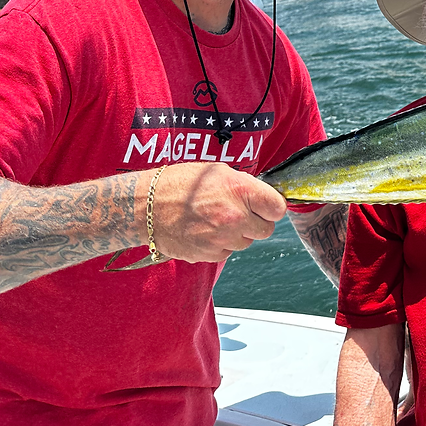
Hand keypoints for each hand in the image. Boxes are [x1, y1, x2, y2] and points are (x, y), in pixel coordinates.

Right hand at [150, 163, 286, 261]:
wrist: (148, 206)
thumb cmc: (182, 183)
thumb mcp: (218, 171)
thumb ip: (244, 186)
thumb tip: (262, 198)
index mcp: (240, 190)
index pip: (277, 208)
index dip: (271, 207)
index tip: (265, 205)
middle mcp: (235, 217)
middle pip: (266, 230)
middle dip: (257, 222)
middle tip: (240, 212)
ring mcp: (222, 238)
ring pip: (246, 242)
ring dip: (238, 234)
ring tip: (216, 219)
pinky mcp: (209, 254)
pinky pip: (227, 252)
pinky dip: (221, 244)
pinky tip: (205, 230)